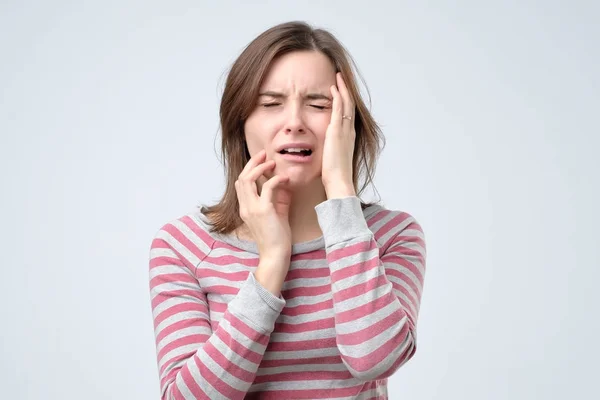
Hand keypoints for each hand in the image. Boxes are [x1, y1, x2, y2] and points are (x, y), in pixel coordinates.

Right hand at [235, 150, 291, 293]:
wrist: (276, 255)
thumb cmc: (277, 238)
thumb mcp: (276, 214)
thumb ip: (278, 199)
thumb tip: (285, 185)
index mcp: (245, 209)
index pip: (241, 183)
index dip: (250, 169)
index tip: (262, 161)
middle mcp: (245, 207)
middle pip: (242, 177)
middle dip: (252, 163)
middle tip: (264, 154)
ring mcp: (252, 209)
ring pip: (248, 179)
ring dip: (260, 168)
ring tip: (272, 162)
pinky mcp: (264, 211)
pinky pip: (268, 187)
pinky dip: (276, 179)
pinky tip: (285, 178)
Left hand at [321, 72, 356, 198]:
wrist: (339, 181)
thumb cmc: (335, 175)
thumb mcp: (333, 158)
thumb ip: (331, 151)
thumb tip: (327, 151)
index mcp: (348, 137)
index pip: (348, 114)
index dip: (345, 101)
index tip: (340, 91)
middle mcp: (349, 131)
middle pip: (350, 105)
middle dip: (345, 91)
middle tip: (341, 78)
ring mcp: (344, 130)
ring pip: (346, 104)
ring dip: (342, 89)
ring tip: (338, 78)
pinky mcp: (337, 131)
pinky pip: (339, 109)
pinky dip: (337, 97)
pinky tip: (333, 88)